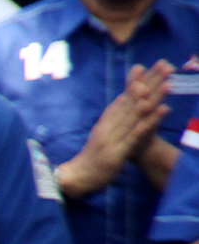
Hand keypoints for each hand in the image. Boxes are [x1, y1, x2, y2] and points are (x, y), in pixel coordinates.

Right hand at [62, 60, 171, 195]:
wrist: (75, 178)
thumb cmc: (90, 158)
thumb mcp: (101, 136)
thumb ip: (110, 121)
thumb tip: (120, 104)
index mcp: (105, 121)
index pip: (124, 97)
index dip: (139, 81)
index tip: (153, 65)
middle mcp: (108, 125)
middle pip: (132, 101)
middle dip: (149, 82)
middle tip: (165, 65)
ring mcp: (112, 137)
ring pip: (135, 114)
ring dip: (152, 97)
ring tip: (168, 82)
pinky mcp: (117, 152)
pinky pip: (135, 134)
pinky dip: (148, 122)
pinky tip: (161, 110)